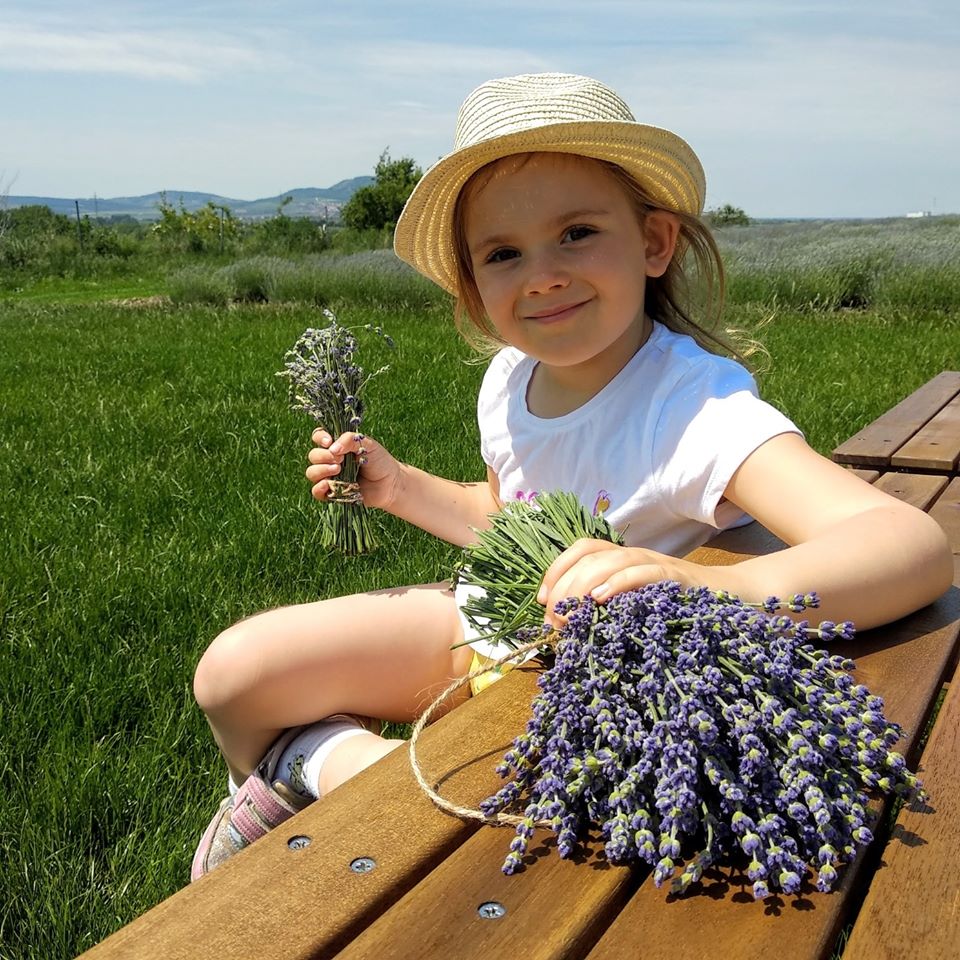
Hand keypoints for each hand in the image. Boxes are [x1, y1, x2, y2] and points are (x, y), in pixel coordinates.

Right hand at [305, 428, 401, 511]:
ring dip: (321, 470)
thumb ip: (349, 440)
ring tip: (338, 470)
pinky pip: (316, 491)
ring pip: (312, 473)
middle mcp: (330, 460)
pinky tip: (329, 485)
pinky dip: (319, 488)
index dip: (320, 437)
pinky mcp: (332, 493)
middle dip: (323, 456)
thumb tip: (332, 448)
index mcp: (337, 445)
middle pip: (313, 455)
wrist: (390, 483)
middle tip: (340, 460)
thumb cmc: (380, 461)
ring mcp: (330, 477)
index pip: (318, 437)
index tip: (329, 441)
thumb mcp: (368, 444)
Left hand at [536, 538, 698, 627]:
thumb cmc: (671, 606)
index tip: (542, 600)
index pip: (580, 550)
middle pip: (588, 557)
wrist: (725, 597)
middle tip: (555, 618)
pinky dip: (618, 582)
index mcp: (619, 559)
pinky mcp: (673, 575)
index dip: (556, 570)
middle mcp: (632, 555)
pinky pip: (641, 572)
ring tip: (570, 612)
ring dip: (582, 585)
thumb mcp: (631, 606)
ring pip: (610, 561)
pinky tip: (601, 598)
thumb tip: (565, 626)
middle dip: (564, 586)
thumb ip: (603, 609)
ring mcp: (652, 562)